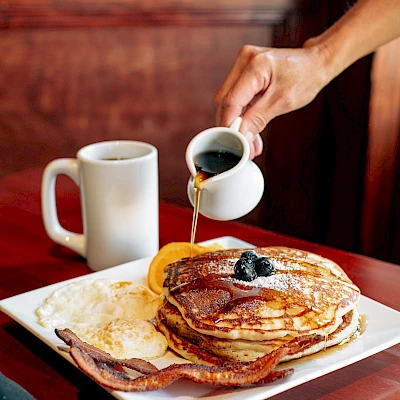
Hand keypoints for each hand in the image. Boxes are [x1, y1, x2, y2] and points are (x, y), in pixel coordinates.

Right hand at [214, 44, 328, 158]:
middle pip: (224, 101)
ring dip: (235, 124)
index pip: (231, 101)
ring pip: (227, 102)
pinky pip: (235, 98)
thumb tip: (241, 137)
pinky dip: (241, 116)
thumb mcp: (283, 102)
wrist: (315, 63)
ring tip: (248, 143)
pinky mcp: (243, 73)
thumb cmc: (306, 77)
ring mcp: (242, 65)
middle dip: (230, 127)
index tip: (233, 144)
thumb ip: (258, 119)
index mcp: (255, 65)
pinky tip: (249, 131)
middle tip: (241, 147)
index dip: (229, 126)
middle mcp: (244, 61)